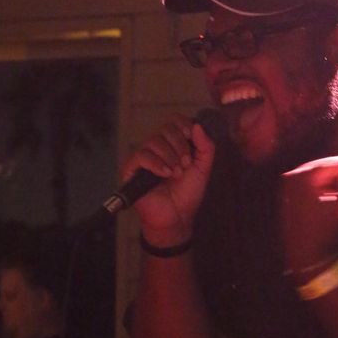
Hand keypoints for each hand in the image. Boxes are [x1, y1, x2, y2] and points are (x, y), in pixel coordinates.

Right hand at [120, 113, 215, 243]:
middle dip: (179, 145)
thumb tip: (198, 125)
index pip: (173, 121)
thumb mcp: (203, 168)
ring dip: (170, 156)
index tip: (191, 137)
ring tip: (177, 173)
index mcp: (173, 144)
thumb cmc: (187, 194)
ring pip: (153, 141)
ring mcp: (143, 158)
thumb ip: (205, 147)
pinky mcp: (132, 169)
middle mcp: (157, 148)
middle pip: (165, 128)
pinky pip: (141, 155)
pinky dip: (156, 163)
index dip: (182, 124)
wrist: (178, 217)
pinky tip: (166, 174)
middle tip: (186, 164)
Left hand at [280, 155, 337, 272]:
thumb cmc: (322, 231)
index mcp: (302, 177)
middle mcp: (293, 178)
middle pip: (325, 166)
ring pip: (319, 174)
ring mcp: (289, 188)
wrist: (304, 255)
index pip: (333, 163)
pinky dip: (328, 183)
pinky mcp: (290, 197)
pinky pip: (312, 183)